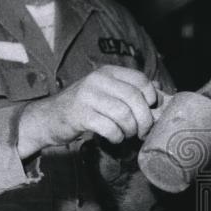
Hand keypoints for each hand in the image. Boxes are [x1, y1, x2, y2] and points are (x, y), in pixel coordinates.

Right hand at [18, 65, 158, 155]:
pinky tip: (114, 138)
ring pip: (123, 114)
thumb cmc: (84, 107)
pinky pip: (109, 127)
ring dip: (130, 129)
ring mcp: (87, 96)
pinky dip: (116, 136)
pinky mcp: (80, 115)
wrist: (49, 117)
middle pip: (134, 98)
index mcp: (107, 72)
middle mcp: (98, 80)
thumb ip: (129, 90)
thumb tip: (160, 93)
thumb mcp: (106, 92)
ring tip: (126, 134)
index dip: (151, 97)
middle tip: (143, 131)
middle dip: (144, 119)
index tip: (150, 111)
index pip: (140, 80)